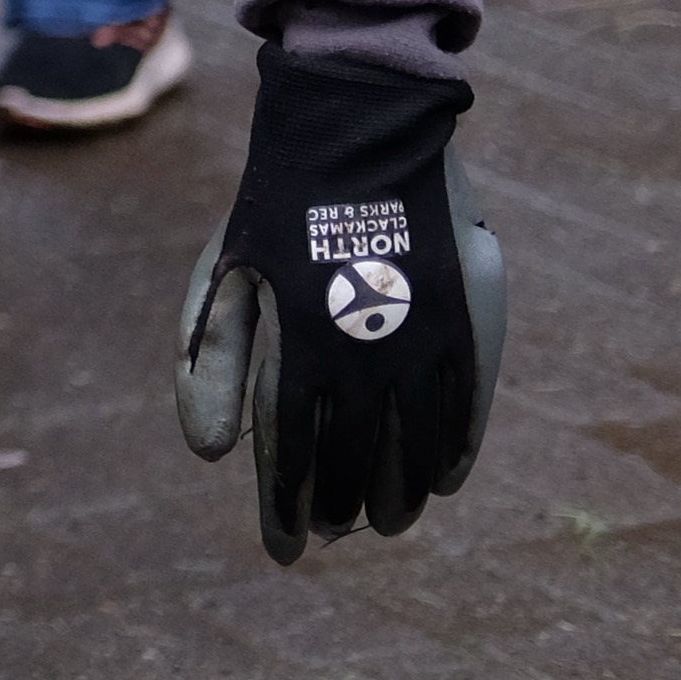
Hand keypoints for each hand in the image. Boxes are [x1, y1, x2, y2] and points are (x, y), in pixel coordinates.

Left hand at [176, 60, 507, 562]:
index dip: (288, 510)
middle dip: (343, 507)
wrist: (355, 132)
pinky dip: (455, 451)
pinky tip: (442, 482)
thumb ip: (215, 365)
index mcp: (298, 349)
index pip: (293, 458)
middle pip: (358, 462)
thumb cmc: (276, 212)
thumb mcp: (225, 280)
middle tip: (334, 535)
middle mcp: (366, 354)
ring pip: (418, 446)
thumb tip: (211, 455)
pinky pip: (468, 407)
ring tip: (386, 522)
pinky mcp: (469, 319)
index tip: (284, 547)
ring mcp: (424, 338)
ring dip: (403, 493)